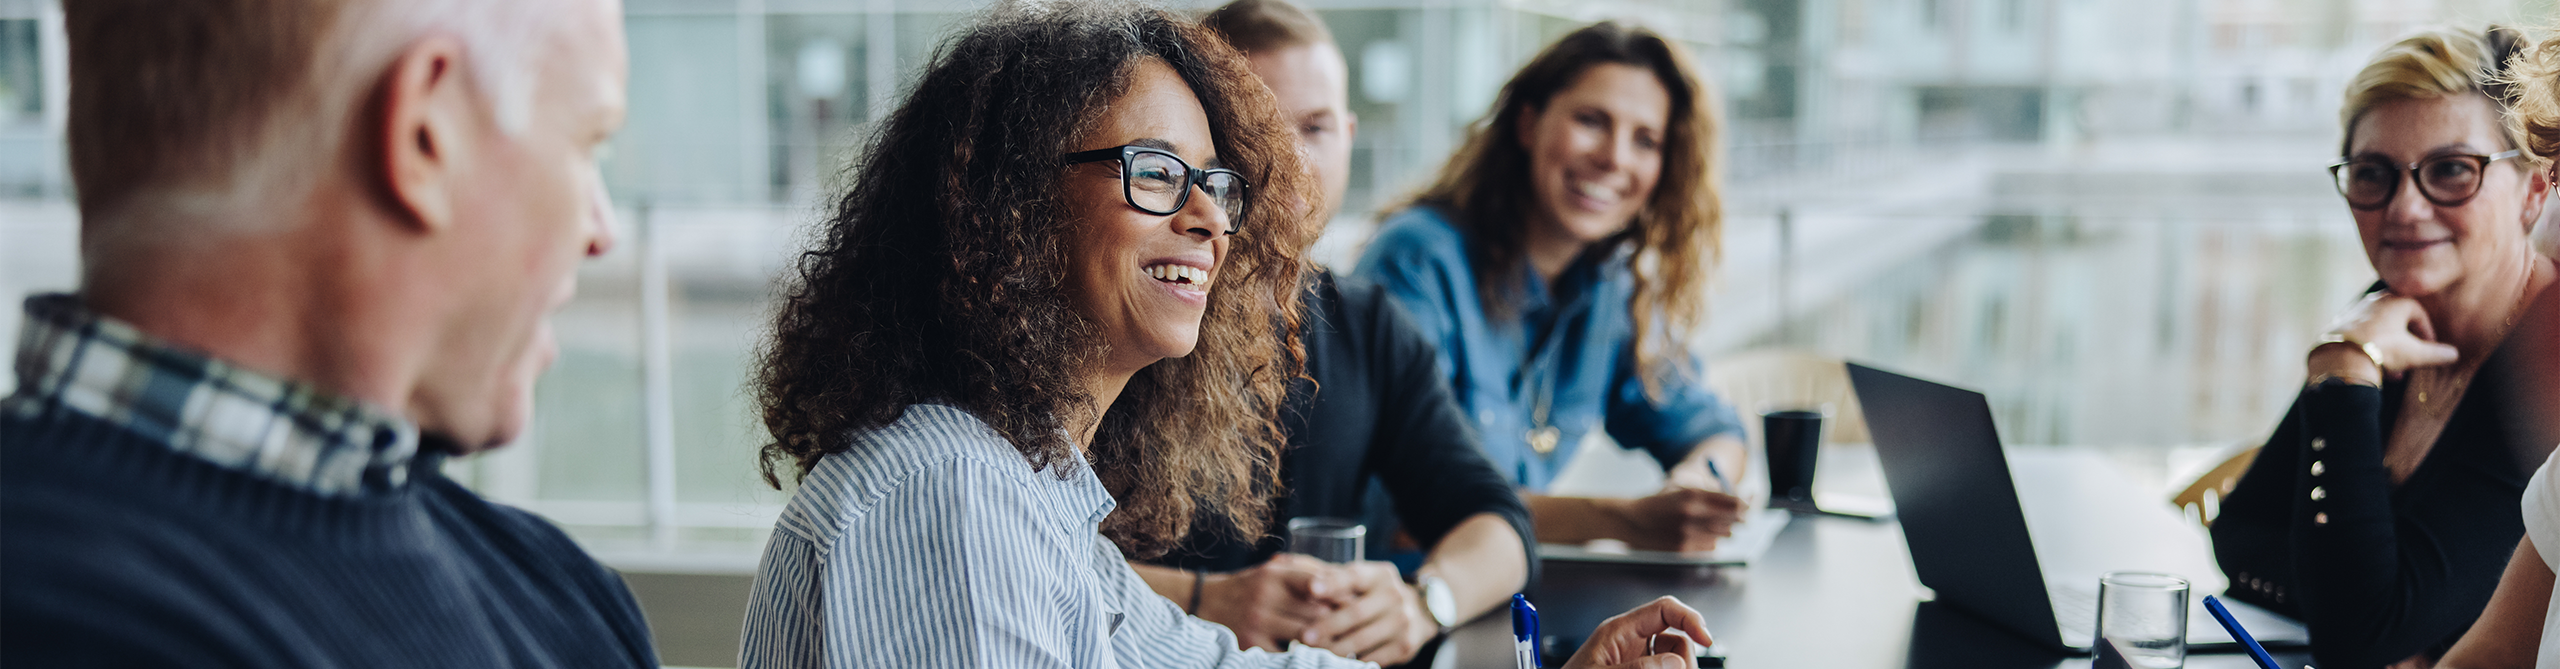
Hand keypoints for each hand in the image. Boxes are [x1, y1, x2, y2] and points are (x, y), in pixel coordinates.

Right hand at [1194, 553, 1348, 650]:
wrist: (1206, 603)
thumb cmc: (1251, 587)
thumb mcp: (1274, 571)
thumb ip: (1307, 573)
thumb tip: (1346, 585)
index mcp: (1275, 574)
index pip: (1317, 583)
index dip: (1340, 594)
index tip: (1357, 604)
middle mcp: (1266, 596)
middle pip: (1317, 613)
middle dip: (1339, 623)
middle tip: (1359, 630)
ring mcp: (1258, 622)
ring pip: (1308, 636)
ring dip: (1327, 643)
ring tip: (1344, 648)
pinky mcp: (1252, 645)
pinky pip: (1288, 655)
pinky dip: (1306, 658)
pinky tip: (1318, 659)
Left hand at [1298, 561, 1436, 664]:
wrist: (1419, 611)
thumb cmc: (1371, 593)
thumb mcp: (1356, 577)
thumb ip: (1320, 571)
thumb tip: (1278, 560)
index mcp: (1378, 574)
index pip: (1353, 576)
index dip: (1332, 582)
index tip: (1311, 589)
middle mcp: (1394, 594)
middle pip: (1356, 612)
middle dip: (1328, 626)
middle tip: (1303, 636)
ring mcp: (1402, 621)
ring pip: (1363, 639)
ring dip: (1336, 648)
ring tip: (1314, 653)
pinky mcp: (1405, 645)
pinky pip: (1374, 658)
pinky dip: (1353, 663)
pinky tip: (1335, 664)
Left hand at [1562, 596, 1715, 668]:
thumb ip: (1637, 668)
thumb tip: (1676, 662)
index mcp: (1619, 631)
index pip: (1665, 609)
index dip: (1690, 619)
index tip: (1706, 640)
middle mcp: (1631, 643)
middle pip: (1678, 642)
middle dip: (1683, 662)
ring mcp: (1637, 661)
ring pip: (1676, 663)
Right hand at [1614, 486, 1743, 552]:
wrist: (1630, 520)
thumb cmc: (1659, 502)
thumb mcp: (1682, 489)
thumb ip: (1710, 494)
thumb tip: (1741, 502)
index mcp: (1692, 493)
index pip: (1733, 502)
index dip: (1745, 504)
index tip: (1748, 505)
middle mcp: (1692, 513)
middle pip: (1732, 520)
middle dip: (1738, 520)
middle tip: (1740, 518)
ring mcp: (1687, 533)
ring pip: (1723, 536)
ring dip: (1723, 532)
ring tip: (1713, 526)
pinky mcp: (1683, 549)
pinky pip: (1710, 548)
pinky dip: (1711, 543)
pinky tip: (1700, 536)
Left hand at [2317, 291, 2459, 382]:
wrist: (2341, 357)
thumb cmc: (2383, 349)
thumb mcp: (2416, 354)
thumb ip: (2438, 354)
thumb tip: (2454, 355)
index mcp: (2394, 300)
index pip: (2419, 314)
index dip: (2427, 334)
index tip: (2430, 351)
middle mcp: (2373, 301)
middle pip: (2398, 324)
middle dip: (2408, 346)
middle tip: (2413, 363)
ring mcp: (2354, 312)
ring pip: (2380, 332)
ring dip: (2391, 352)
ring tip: (2396, 374)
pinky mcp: (2339, 325)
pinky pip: (2362, 336)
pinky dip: (2372, 350)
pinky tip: (2375, 369)